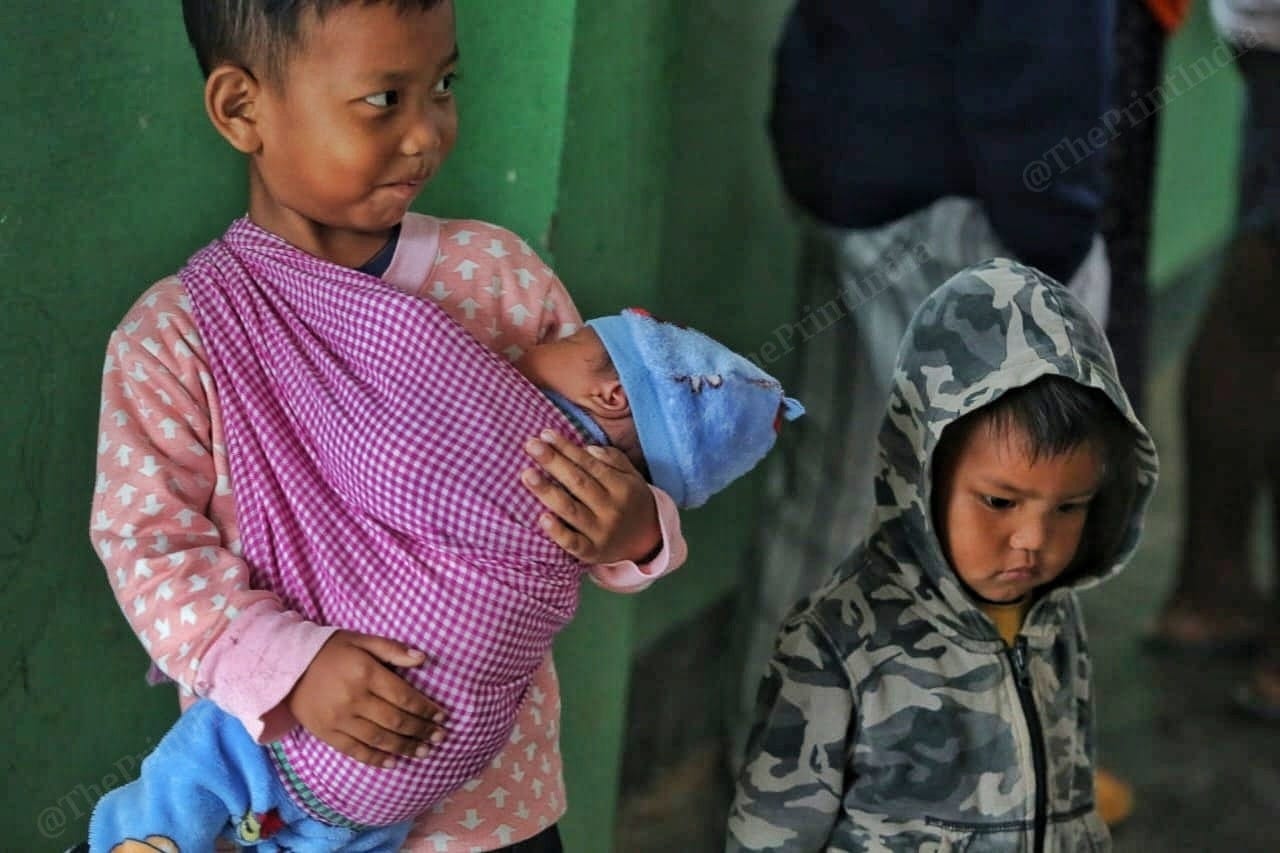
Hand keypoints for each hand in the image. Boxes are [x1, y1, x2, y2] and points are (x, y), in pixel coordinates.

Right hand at [285, 630, 445, 768]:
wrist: (285, 665)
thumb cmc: (329, 649)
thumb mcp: (361, 639)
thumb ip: (392, 649)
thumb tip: (423, 659)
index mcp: (365, 673)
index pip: (404, 697)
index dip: (426, 709)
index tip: (442, 717)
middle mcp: (354, 699)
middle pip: (396, 721)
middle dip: (422, 731)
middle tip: (440, 737)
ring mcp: (339, 719)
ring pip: (379, 739)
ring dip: (405, 747)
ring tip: (424, 751)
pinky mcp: (326, 733)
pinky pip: (355, 751)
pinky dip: (377, 759)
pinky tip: (394, 762)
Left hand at [521, 429, 661, 563]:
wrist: (646, 542)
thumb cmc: (630, 502)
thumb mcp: (631, 477)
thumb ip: (612, 459)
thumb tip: (587, 448)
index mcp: (622, 487)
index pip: (590, 464)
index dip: (567, 448)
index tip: (545, 434)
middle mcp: (612, 509)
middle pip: (578, 482)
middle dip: (553, 462)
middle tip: (531, 445)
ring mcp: (601, 532)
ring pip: (570, 509)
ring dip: (547, 491)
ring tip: (527, 474)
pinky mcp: (591, 552)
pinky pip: (572, 542)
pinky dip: (557, 532)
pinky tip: (541, 518)